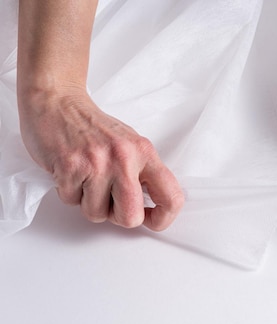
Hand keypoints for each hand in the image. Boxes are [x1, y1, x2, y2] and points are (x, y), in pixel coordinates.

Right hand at [18, 87, 183, 230]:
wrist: (57, 101)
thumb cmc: (92, 127)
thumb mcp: (130, 145)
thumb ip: (143, 174)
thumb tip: (152, 208)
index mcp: (145, 153)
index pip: (171, 196)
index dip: (163, 218)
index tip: (152, 220)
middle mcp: (124, 157)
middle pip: (131, 217)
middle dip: (118, 217)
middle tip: (110, 201)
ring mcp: (96, 163)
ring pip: (97, 214)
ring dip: (89, 203)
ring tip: (86, 179)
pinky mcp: (69, 166)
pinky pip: (72, 202)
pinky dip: (69, 193)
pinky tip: (71, 173)